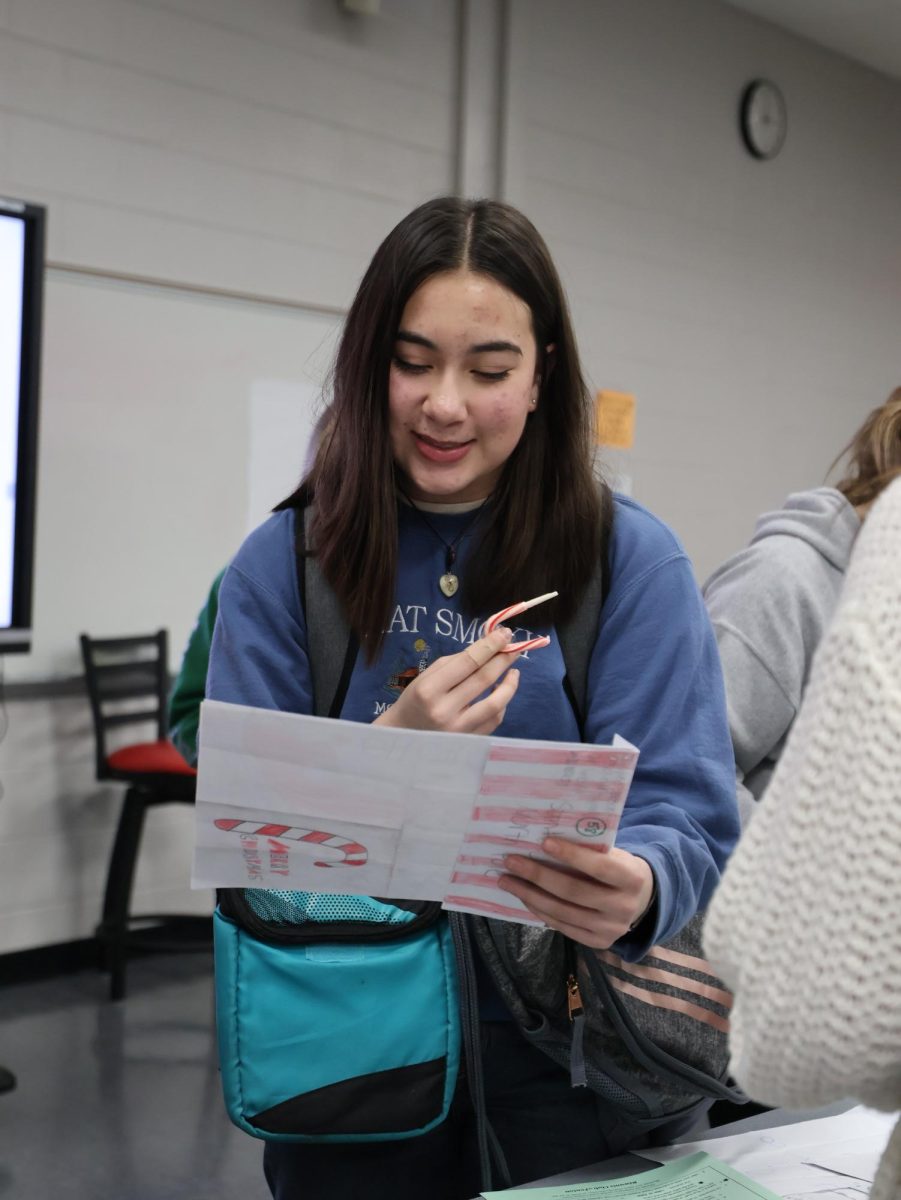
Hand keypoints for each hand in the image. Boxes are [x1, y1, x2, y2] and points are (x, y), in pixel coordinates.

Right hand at [373, 627, 522, 735]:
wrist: (403, 736)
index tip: (505, 633)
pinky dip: (502, 704)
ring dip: (510, 684)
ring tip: (514, 672)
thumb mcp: (426, 677)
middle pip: (483, 679)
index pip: (468, 662)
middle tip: (514, 647)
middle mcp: (444, 710)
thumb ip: (456, 662)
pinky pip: (494, 720)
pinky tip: (500, 693)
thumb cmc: (415, 701)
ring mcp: (458, 730)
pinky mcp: (468, 742)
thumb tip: (488, 647)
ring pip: (495, 704)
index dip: (490, 646)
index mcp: (429, 689)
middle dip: (503, 659)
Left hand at [497, 837, 654, 948]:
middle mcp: (623, 908)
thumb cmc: (619, 869)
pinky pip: (562, 926)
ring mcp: (610, 929)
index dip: (571, 855)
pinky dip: (540, 911)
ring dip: (530, 895)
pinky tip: (524, 897)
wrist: (641, 902)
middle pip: (573, 892)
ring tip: (508, 881)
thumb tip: (545, 843)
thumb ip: (591, 851)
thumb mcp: (615, 855)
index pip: (599, 867)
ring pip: (563, 912)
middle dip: (538, 875)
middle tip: (511, 861)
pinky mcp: (597, 943)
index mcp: (632, 879)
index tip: (543, 842)